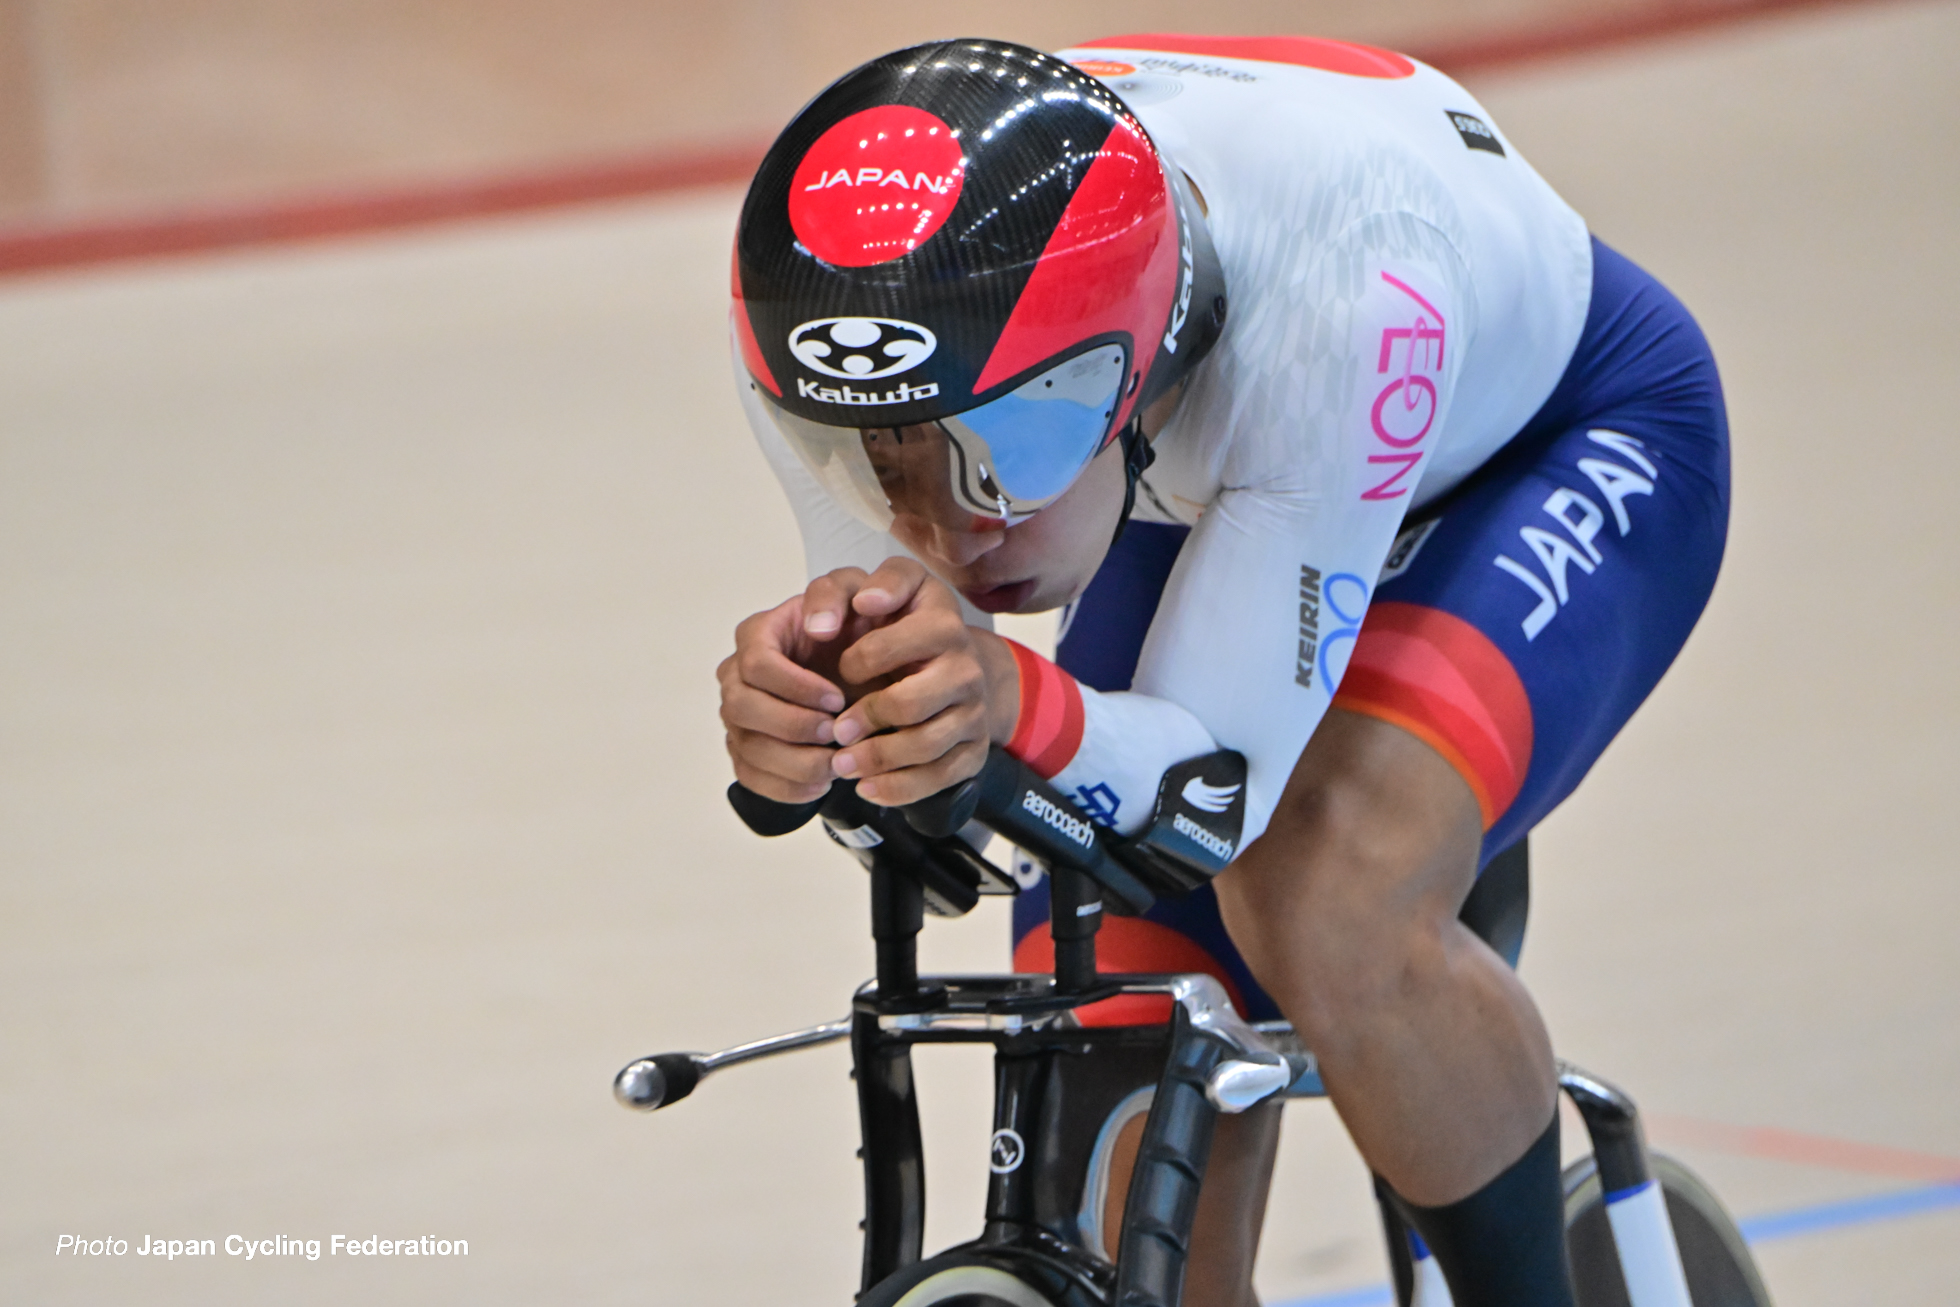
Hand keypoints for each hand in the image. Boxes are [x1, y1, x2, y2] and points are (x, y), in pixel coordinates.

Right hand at [717, 589, 850, 804]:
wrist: (867, 667)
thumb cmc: (859, 631)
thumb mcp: (857, 597)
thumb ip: (836, 594)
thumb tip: (817, 626)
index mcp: (758, 634)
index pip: (757, 663)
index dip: (796, 687)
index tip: (837, 700)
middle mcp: (737, 674)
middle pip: (741, 707)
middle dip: (791, 725)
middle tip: (835, 733)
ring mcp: (738, 715)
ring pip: (747, 746)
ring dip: (794, 761)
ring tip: (836, 764)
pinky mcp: (745, 749)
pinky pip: (750, 776)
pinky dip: (785, 787)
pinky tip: (820, 785)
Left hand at [809, 557, 1018, 805]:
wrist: (947, 662)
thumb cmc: (895, 626)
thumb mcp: (869, 591)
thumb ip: (842, 589)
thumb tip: (847, 610)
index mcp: (941, 622)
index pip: (891, 646)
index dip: (857, 662)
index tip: (842, 668)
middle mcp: (965, 667)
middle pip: (910, 703)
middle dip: (865, 720)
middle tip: (836, 730)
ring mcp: (973, 711)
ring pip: (926, 746)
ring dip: (876, 760)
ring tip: (842, 763)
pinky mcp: (974, 749)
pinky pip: (941, 777)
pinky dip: (899, 788)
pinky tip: (868, 786)